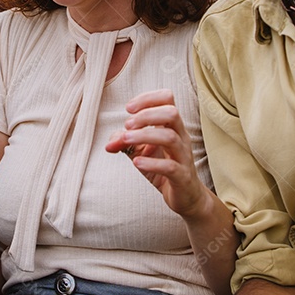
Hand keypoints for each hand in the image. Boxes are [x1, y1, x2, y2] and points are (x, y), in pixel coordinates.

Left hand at [104, 89, 209, 219]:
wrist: (186, 196)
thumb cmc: (164, 168)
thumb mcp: (141, 152)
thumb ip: (124, 143)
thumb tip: (108, 144)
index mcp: (173, 126)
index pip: (167, 99)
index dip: (148, 98)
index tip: (128, 108)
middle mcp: (181, 137)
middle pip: (172, 113)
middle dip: (146, 115)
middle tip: (127, 124)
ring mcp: (183, 157)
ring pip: (170, 137)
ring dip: (145, 135)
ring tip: (126, 139)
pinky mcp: (182, 177)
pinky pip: (170, 167)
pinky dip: (151, 163)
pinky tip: (136, 162)